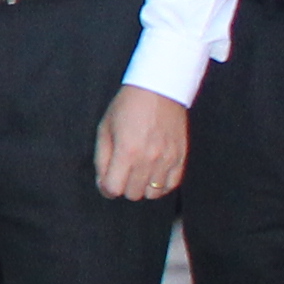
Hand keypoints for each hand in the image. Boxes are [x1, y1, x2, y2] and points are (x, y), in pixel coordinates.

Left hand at [91, 84, 189, 201]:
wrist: (159, 89)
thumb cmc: (127, 106)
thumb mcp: (104, 129)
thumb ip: (101, 159)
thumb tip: (104, 184)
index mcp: (127, 151)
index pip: (114, 189)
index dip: (106, 188)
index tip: (106, 181)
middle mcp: (149, 158)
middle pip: (133, 194)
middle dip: (123, 187)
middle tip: (122, 173)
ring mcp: (167, 159)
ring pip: (152, 194)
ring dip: (142, 187)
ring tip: (138, 173)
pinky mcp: (181, 157)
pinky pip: (171, 185)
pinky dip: (160, 186)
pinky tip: (153, 174)